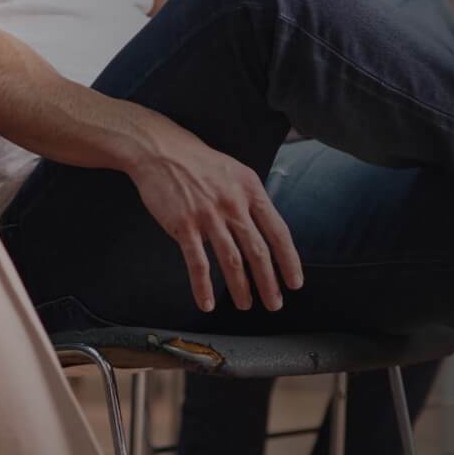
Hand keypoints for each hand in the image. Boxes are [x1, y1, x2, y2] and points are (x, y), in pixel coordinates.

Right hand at [125, 119, 302, 313]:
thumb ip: (249, 199)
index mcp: (250, 190)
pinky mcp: (184, 225)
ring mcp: (208, 215)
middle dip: (269, 283)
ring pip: (232, 260)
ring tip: (246, 304)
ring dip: (241, 288)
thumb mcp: (233, 172)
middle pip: (258, 251)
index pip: (278, 231)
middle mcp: (232, 203)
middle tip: (274, 303)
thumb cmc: (196, 161)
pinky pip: (197, 263)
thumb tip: (264, 229)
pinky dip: (203, 287)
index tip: (294, 282)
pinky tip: (207, 302)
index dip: (289, 261)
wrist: (159, 150)